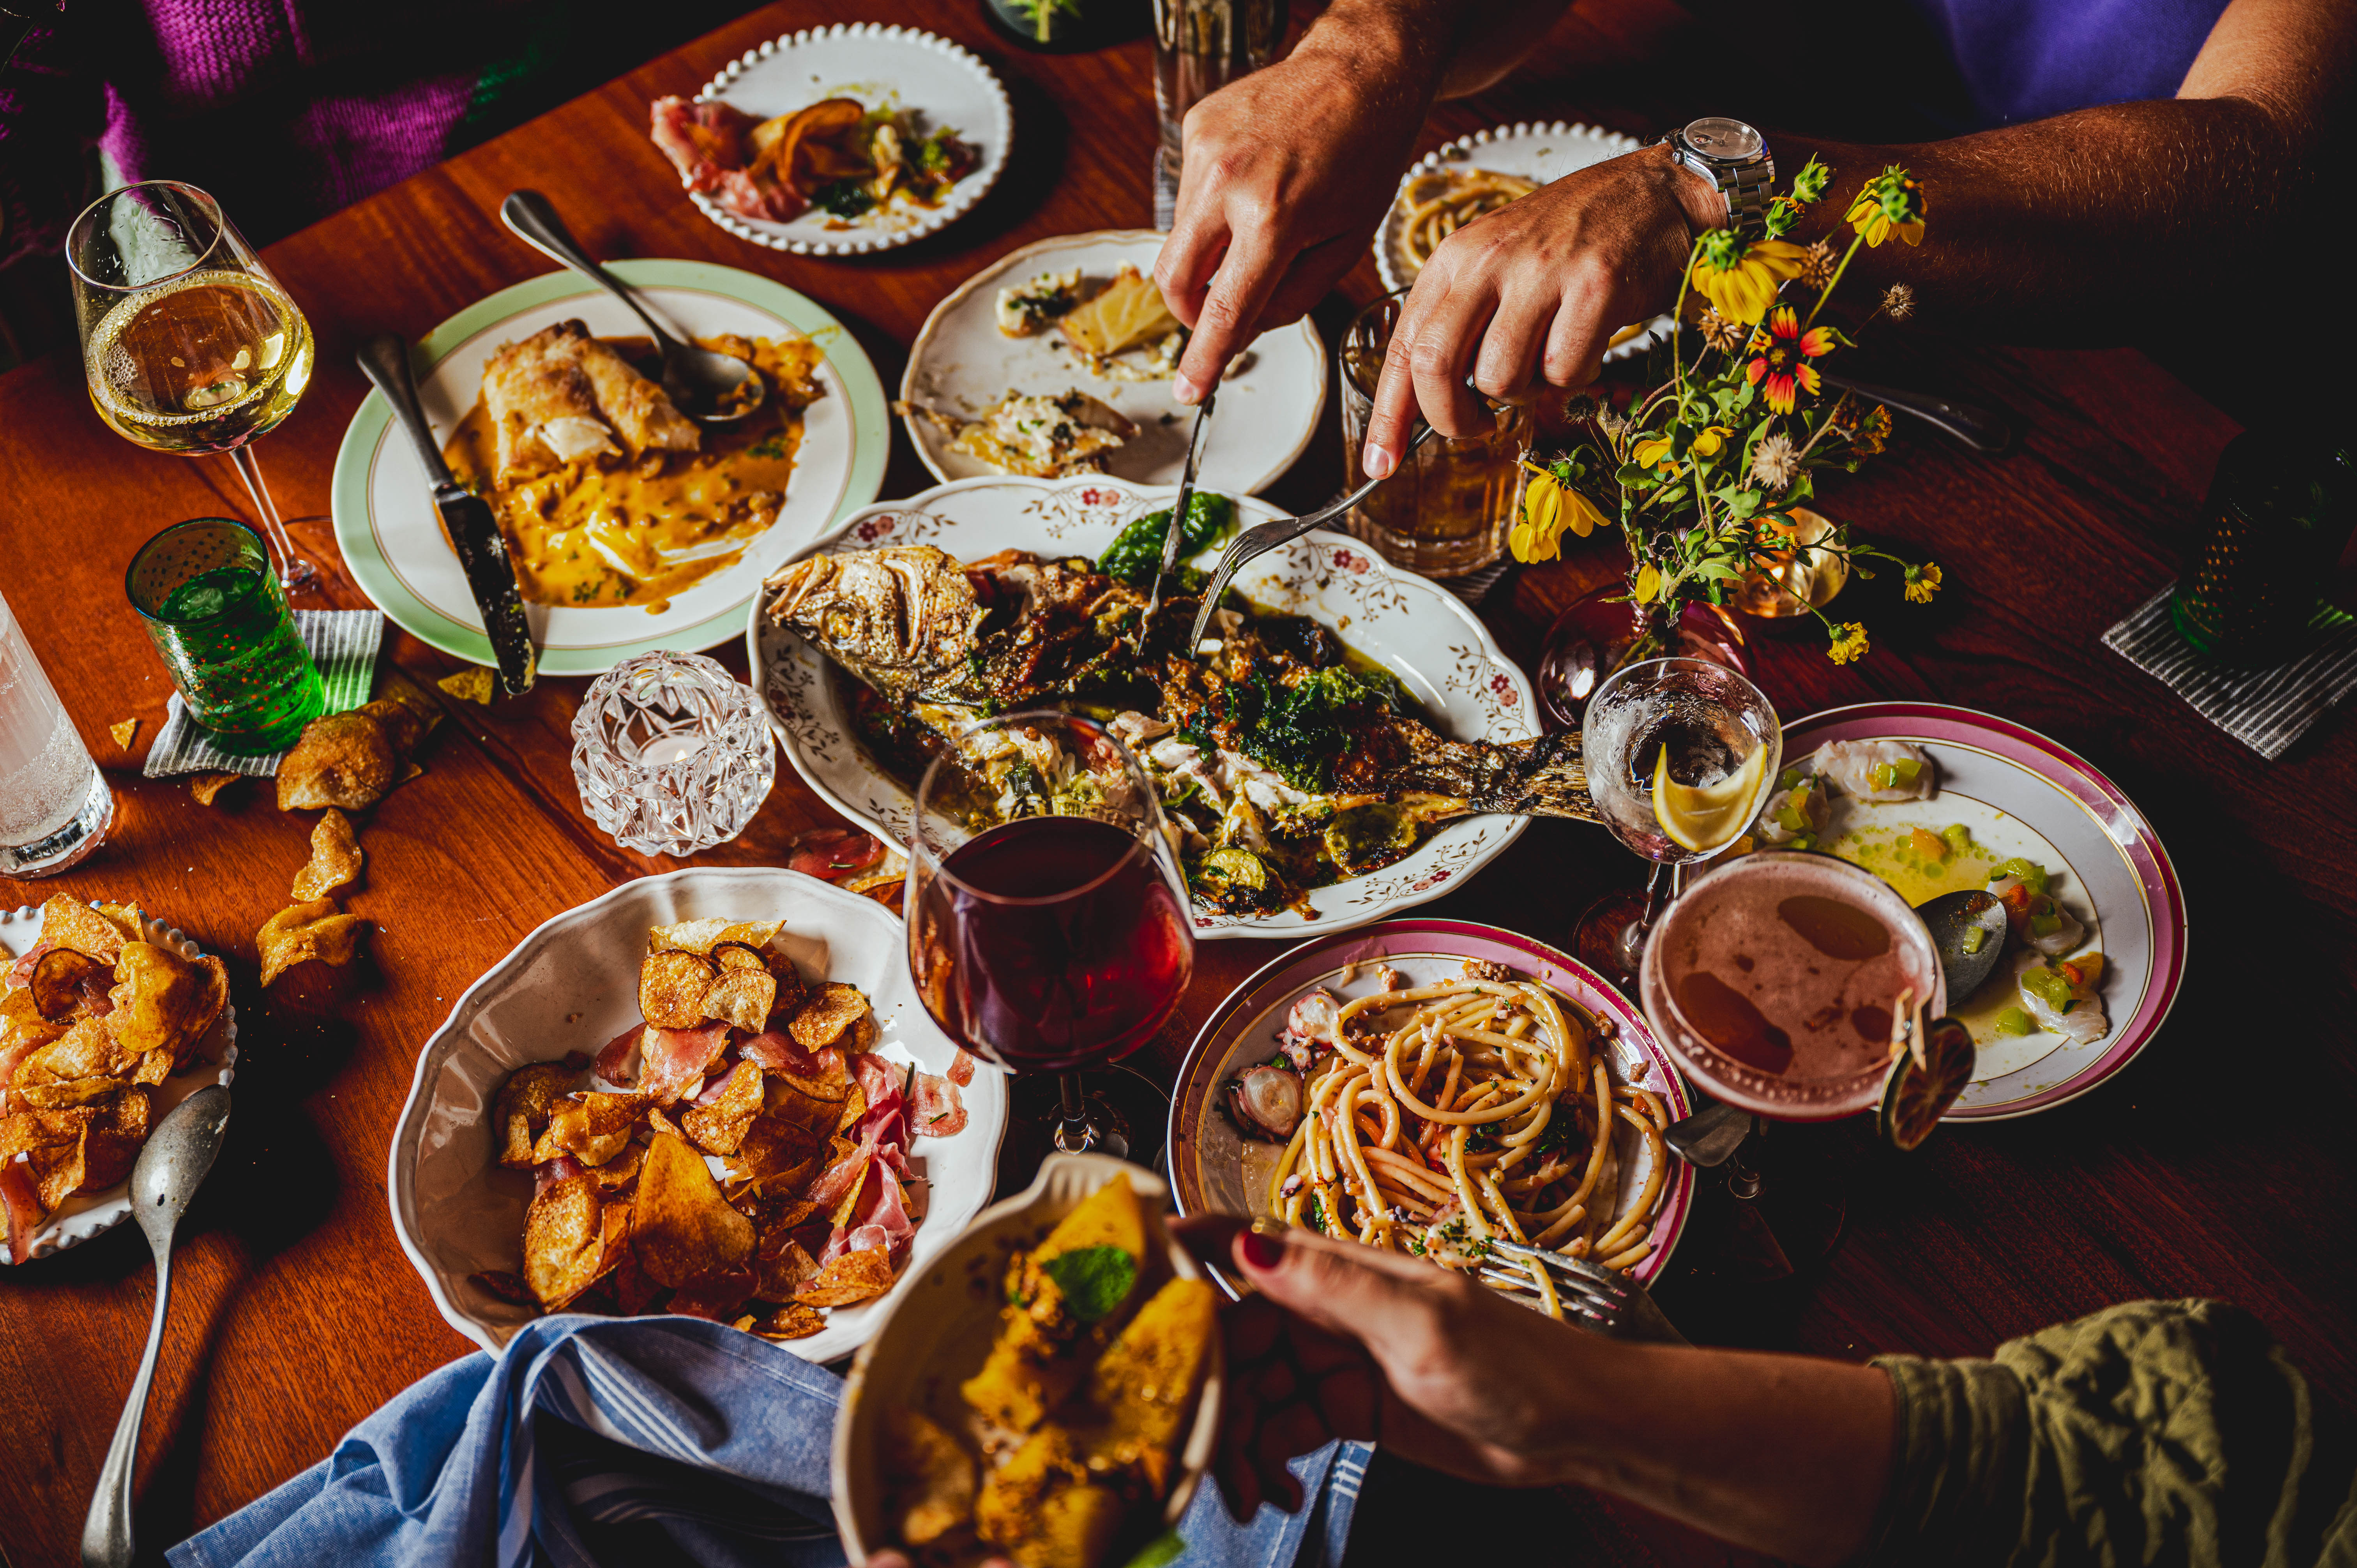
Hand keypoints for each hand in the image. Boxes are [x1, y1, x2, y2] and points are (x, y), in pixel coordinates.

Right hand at [1155, 13, 1445, 404]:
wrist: (1360, 68)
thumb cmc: (1366, 155)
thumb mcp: (1346, 242)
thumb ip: (1294, 296)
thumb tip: (1245, 328)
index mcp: (1275, 217)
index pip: (1224, 308)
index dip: (1203, 358)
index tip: (1186, 391)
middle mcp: (1229, 182)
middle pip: (1175, 280)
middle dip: (1192, 311)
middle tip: (1222, 314)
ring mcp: (1205, 150)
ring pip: (1180, 239)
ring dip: (1209, 255)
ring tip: (1259, 227)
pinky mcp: (1196, 128)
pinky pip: (1189, 196)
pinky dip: (1214, 211)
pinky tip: (1254, 187)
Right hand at [1179, 1218, 1605, 1518]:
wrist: (1572, 1426)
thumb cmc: (1517, 1362)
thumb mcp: (1420, 1322)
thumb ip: (1331, 1286)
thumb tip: (1248, 1245)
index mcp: (1343, 1272)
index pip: (1246, 1250)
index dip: (1188, 1259)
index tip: (1132, 1275)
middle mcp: (1329, 1311)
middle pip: (1234, 1337)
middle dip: (1206, 1388)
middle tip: (1196, 1442)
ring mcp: (1336, 1361)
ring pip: (1252, 1392)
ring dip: (1237, 1441)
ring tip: (1246, 1492)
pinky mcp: (1347, 1411)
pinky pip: (1282, 1431)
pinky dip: (1268, 1464)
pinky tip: (1275, 1494)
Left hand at [1361, 145, 1722, 474]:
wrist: (1654, 193)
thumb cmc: (1570, 242)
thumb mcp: (1495, 267)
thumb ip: (1458, 324)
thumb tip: (1425, 403)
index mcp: (1455, 259)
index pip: (1403, 348)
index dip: (1389, 416)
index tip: (1382, 465)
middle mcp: (1488, 260)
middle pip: (1437, 368)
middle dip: (1453, 419)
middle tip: (1480, 425)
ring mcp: (1542, 272)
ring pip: (1502, 379)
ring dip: (1527, 390)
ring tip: (1548, 356)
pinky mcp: (1596, 286)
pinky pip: (1565, 372)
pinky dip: (1576, 374)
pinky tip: (1588, 342)